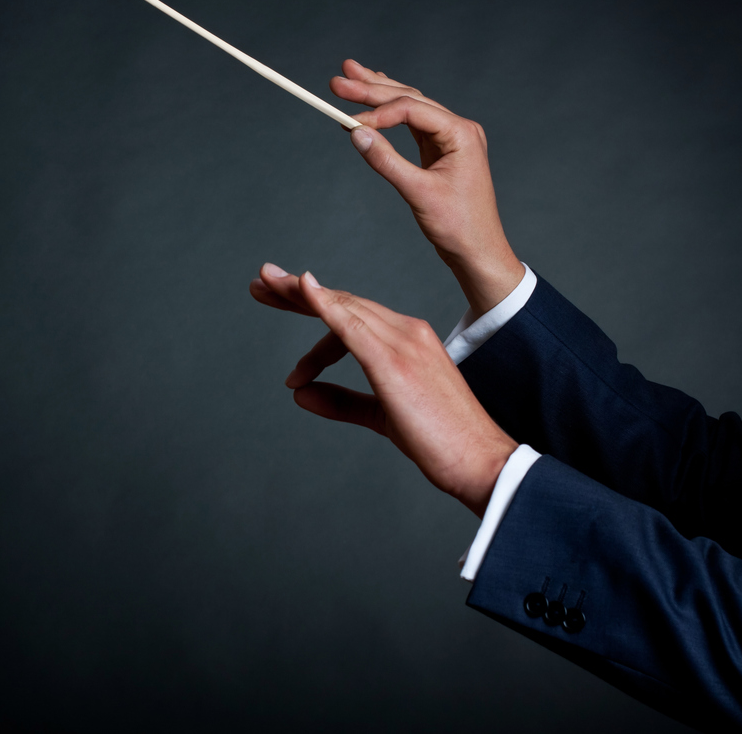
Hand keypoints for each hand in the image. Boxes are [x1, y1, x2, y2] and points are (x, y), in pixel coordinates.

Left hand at [252, 263, 516, 516]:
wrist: (480, 460)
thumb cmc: (440, 440)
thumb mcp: (381, 415)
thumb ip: (342, 402)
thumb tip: (300, 394)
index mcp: (407, 340)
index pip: (350, 315)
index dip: (313, 308)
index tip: (279, 301)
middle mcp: (406, 332)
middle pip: (342, 302)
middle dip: (297, 292)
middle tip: (261, 280)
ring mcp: (403, 343)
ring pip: (343, 308)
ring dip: (300, 294)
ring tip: (265, 284)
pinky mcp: (395, 363)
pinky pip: (353, 327)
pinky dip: (326, 305)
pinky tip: (303, 289)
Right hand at [329, 59, 523, 316]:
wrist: (478, 251)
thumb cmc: (458, 226)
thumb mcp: (418, 193)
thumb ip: (386, 161)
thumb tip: (356, 133)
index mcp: (461, 133)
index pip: (411, 109)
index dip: (377, 113)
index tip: (346, 122)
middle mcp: (458, 129)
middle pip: (409, 100)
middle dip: (372, 89)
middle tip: (338, 80)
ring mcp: (451, 138)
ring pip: (410, 107)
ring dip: (379, 94)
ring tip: (351, 76)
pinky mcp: (442, 150)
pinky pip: (413, 124)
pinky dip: (391, 113)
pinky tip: (376, 99)